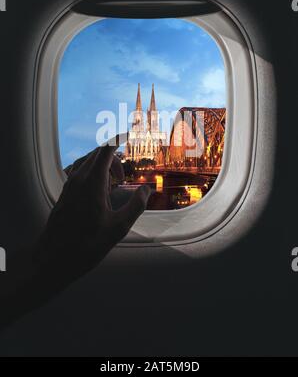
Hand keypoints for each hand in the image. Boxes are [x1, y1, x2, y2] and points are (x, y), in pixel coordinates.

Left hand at [34, 134, 150, 286]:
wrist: (53, 259)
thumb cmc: (86, 246)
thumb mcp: (118, 228)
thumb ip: (136, 206)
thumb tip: (146, 190)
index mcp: (92, 183)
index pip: (106, 151)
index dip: (118, 141)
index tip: (129, 136)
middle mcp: (78, 179)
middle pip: (97, 154)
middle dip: (114, 159)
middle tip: (124, 177)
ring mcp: (69, 186)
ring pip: (87, 162)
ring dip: (102, 166)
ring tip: (112, 185)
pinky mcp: (64, 194)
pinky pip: (79, 172)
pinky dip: (92, 173)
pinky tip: (98, 191)